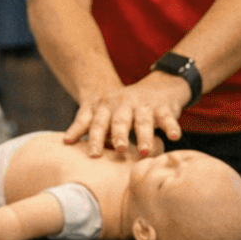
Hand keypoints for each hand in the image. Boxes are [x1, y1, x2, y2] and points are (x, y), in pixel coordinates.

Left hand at [64, 72, 190, 156]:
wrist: (159, 86)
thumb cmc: (122, 107)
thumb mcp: (104, 112)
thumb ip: (88, 126)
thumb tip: (66, 144)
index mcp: (105, 107)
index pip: (95, 123)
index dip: (91, 137)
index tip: (88, 153)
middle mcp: (122, 104)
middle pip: (118, 121)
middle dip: (117, 136)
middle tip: (117, 150)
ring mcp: (143, 104)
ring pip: (143, 121)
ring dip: (144, 136)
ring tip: (144, 152)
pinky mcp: (163, 107)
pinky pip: (167, 118)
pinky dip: (171, 127)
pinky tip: (174, 137)